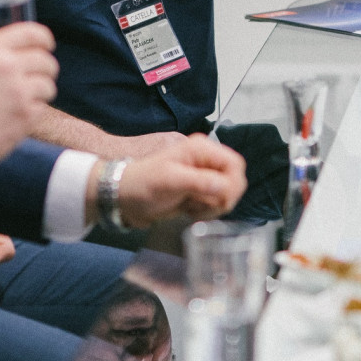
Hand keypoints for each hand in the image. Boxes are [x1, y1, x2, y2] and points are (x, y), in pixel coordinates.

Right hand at [0, 23, 57, 171]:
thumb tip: (10, 58)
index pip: (31, 33)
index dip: (44, 39)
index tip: (47, 46)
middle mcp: (7, 66)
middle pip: (45, 61)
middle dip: (46, 69)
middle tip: (39, 78)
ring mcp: (19, 91)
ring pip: (47, 86)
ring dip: (40, 93)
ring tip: (24, 101)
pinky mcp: (25, 116)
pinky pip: (41, 109)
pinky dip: (32, 113)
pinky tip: (16, 118)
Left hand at [115, 135, 248, 228]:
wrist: (124, 198)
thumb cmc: (143, 184)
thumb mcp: (171, 181)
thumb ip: (200, 182)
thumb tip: (227, 187)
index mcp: (202, 149)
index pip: (235, 164)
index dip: (233, 184)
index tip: (221, 200)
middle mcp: (206, 160)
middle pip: (235, 180)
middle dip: (223, 197)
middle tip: (201, 206)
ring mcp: (203, 176)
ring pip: (227, 194)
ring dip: (213, 206)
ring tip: (190, 207)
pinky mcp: (199, 191)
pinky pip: (216, 203)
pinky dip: (207, 211)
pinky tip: (189, 210)